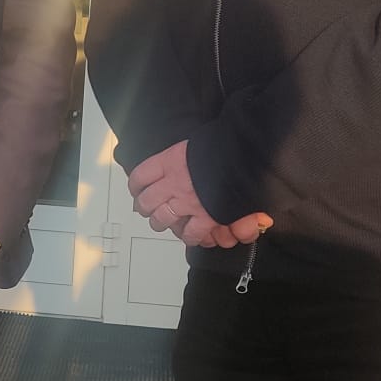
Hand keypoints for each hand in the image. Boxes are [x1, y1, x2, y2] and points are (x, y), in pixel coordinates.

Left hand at [127, 140, 272, 250]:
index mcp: (170, 162)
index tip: (137, 189)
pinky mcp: (205, 217)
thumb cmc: (223, 146)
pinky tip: (190, 236)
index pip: (140, 176)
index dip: (135, 185)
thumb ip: (182, 156)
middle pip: (146, 201)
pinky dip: (189, 237)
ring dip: (160, 223)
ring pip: (161, 219)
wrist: (245, 155)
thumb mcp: (195, 143)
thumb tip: (182, 161)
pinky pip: (190, 234)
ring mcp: (187, 202)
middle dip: (144, 207)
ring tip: (162, 223)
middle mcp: (173, 183)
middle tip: (146, 209)